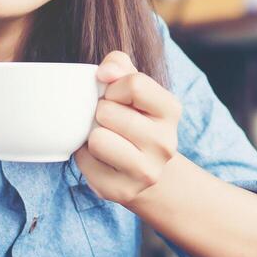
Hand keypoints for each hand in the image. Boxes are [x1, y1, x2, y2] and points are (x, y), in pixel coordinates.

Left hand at [75, 51, 182, 206]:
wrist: (143, 170)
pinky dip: (85, 157)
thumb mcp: (132, 86)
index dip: (114, 88)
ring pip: (97, 139)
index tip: (115, 97)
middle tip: (110, 123)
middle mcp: (166, 143)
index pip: (134, 84)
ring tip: (105, 140)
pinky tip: (101, 160)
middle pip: (109, 112)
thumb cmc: (132, 118)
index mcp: (171, 110)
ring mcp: (147, 172)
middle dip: (100, 113)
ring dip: (92, 135)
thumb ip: (119, 65)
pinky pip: (85, 161)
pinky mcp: (122, 191)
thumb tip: (104, 71)